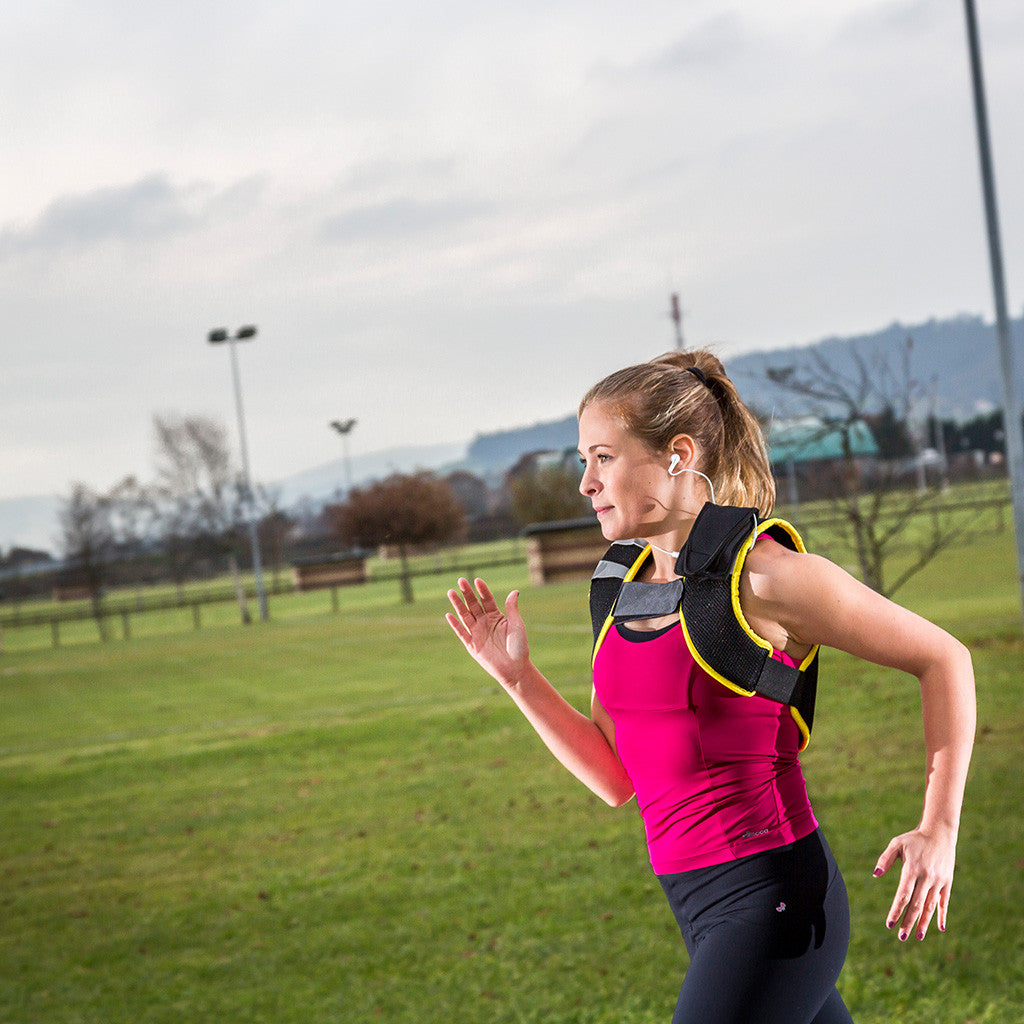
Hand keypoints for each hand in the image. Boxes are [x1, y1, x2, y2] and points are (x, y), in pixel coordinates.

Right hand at [445, 578, 529, 687]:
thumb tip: (514, 591)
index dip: (482, 590)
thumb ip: (512, 608)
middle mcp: (485, 623)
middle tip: (461, 580)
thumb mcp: (517, 625)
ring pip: (465, 615)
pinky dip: (455, 624)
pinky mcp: (472, 645)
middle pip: (473, 605)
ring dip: (458, 604)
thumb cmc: (519, 647)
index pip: (486, 600)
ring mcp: (477, 633)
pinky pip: (462, 633)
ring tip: (451, 592)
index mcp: (496, 616)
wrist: (515, 669)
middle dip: (467, 593)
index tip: (477, 580)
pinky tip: (449, 615)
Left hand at [874, 825, 956, 940]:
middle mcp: (927, 877)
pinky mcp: (947, 882)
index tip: (889, 924)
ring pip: (930, 906)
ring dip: (924, 923)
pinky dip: (942, 915)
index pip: (903, 895)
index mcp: (912, 869)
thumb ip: (885, 859)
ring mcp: (939, 881)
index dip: (896, 910)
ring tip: (918, 937)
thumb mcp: (897, 844)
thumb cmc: (914, 839)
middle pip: (917, 905)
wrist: (940, 832)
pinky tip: (940, 928)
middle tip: (901, 937)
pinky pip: (945, 902)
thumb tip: (875, 875)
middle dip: (908, 922)